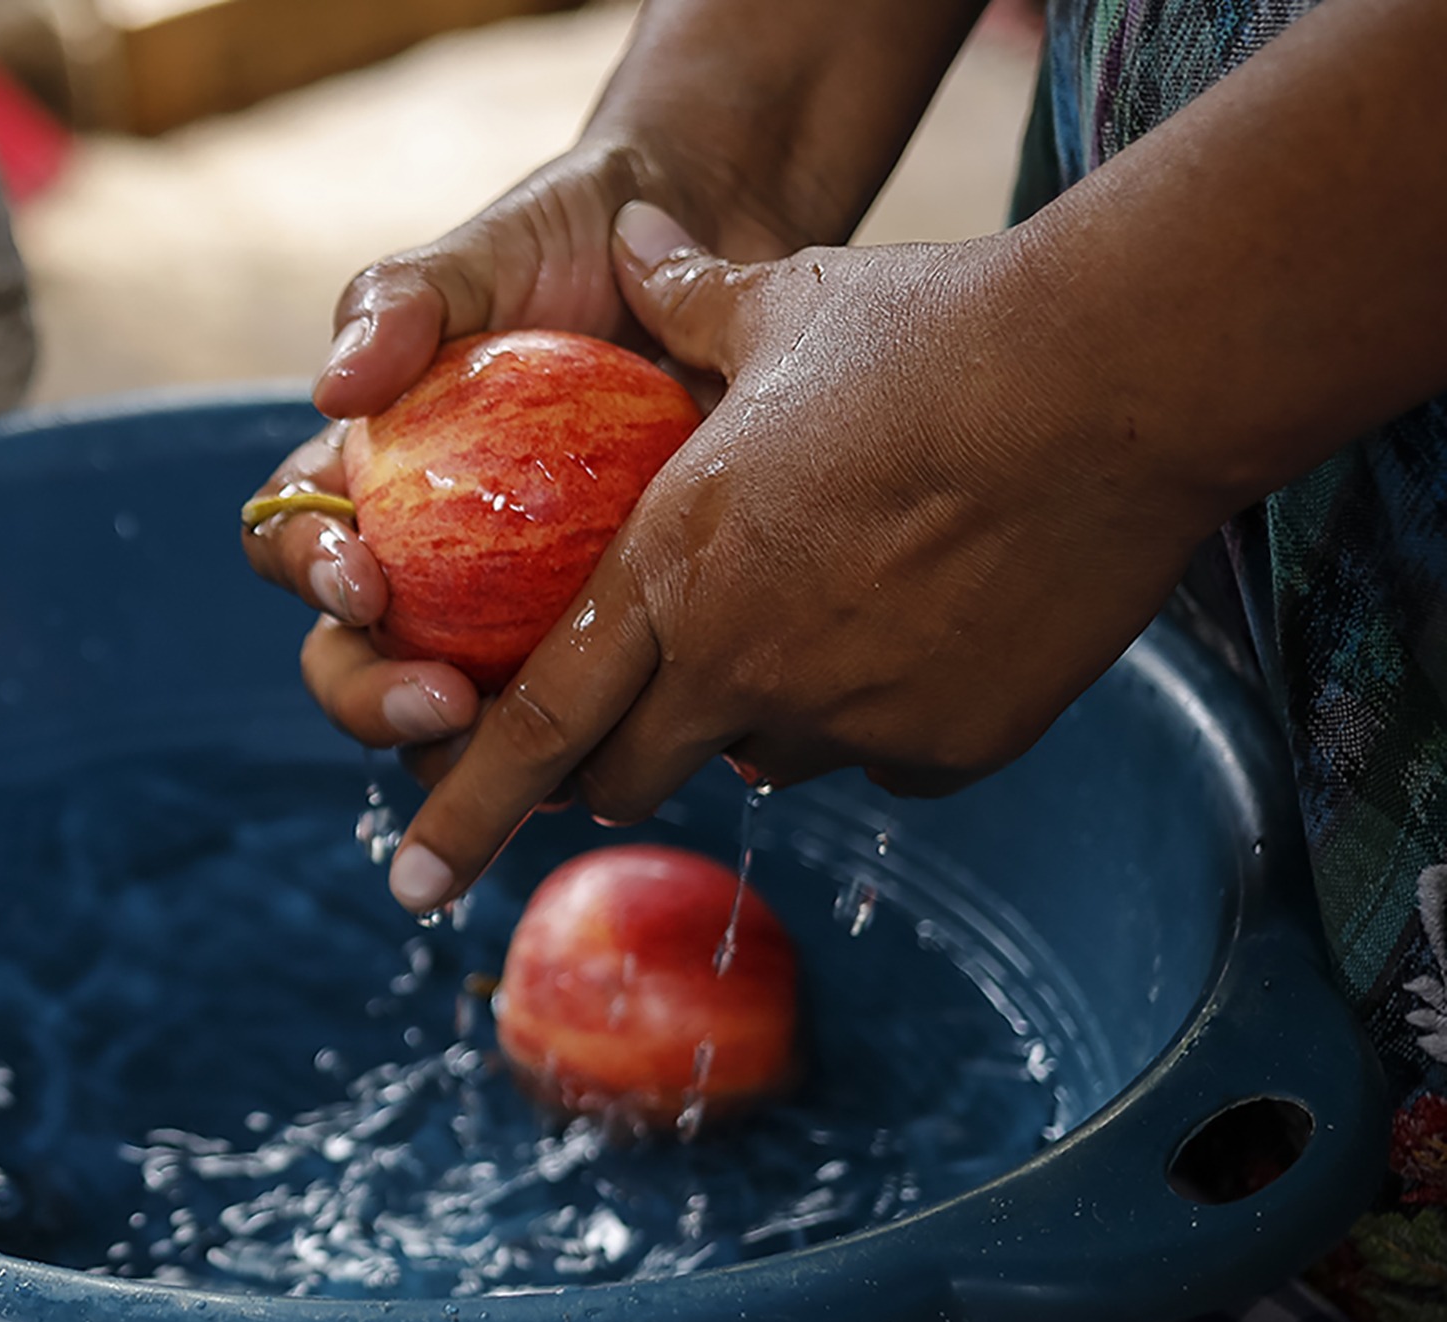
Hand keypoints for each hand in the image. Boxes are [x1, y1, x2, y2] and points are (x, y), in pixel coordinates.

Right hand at [242, 140, 806, 761]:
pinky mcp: (597, 628)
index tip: (362, 577)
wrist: (708, 247)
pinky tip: (620, 742)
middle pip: (350, 659)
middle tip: (442, 705)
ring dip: (466, 752)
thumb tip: (332, 386)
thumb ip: (401, 297)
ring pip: (448, 714)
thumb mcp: (487, 247)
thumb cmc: (575, 241)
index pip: (292, 542)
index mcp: (366, 476)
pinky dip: (578, 738)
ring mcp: (505, 603)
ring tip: (527, 755)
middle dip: (373, 701)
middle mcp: (420, 552)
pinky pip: (573, 704)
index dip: (307, 573)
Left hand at [379, 203, 1226, 912]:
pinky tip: (928, 628)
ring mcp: (849, 716)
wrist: (1114, 382)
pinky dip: (880, 719)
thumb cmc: (934, 332)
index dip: (463, 811)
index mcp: (673, 568)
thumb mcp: (786, 305)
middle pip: (632, 775)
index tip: (407, 883)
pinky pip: (885, 760)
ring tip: (821, 619)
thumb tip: (635, 240)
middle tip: (631, 734)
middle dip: (615, 767)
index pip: (537, 724)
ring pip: (763, 763)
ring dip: (760, 719)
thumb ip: (688, 301)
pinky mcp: (949, 747)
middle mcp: (742, 664)